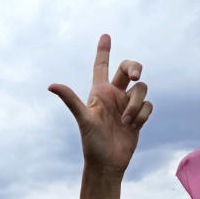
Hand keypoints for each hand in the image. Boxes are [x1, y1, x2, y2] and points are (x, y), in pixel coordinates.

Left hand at [49, 34, 150, 174]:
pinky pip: (148, 105)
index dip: (104, 50)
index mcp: (99, 92)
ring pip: (142, 89)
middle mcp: (114, 95)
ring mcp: (126, 105)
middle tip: (133, 76)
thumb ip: (70, 100)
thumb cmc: (91, 142)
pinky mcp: (138, 116)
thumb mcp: (82, 119)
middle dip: (134, 67)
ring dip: (135, 105)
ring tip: (125, 122)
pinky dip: (142, 115)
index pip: (101, 66)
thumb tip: (51, 85)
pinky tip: (133, 127)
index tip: (105, 35)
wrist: (106, 163)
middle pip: (128, 68)